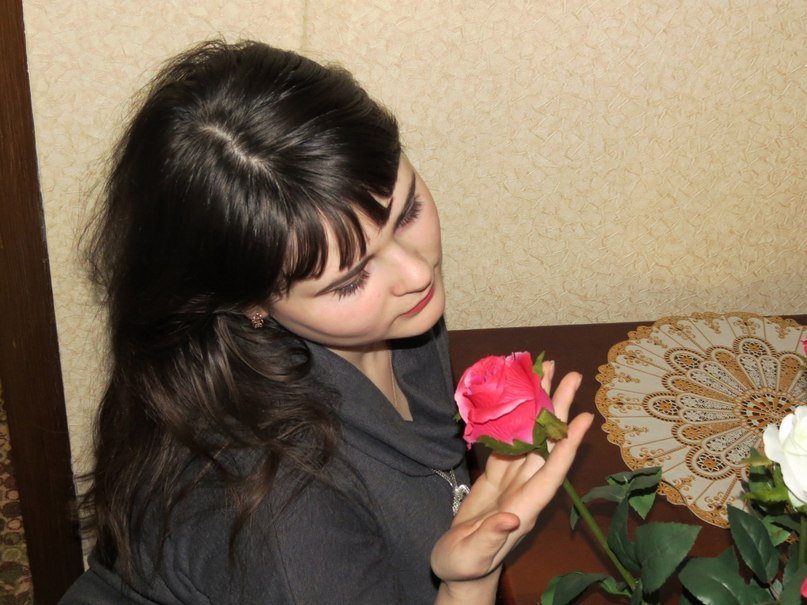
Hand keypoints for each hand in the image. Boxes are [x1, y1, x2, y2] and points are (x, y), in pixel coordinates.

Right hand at [431, 362, 592, 584]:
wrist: (456, 568)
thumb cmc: (463, 566)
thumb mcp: (473, 555)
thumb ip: (492, 536)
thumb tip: (513, 517)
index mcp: (524, 507)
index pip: (551, 472)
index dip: (567, 446)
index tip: (583, 418)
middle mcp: (525, 489)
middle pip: (546, 445)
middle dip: (557, 410)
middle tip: (569, 376)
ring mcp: (512, 482)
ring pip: (530, 438)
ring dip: (538, 408)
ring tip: (544, 374)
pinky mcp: (496, 478)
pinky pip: (508, 443)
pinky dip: (511, 420)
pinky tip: (514, 399)